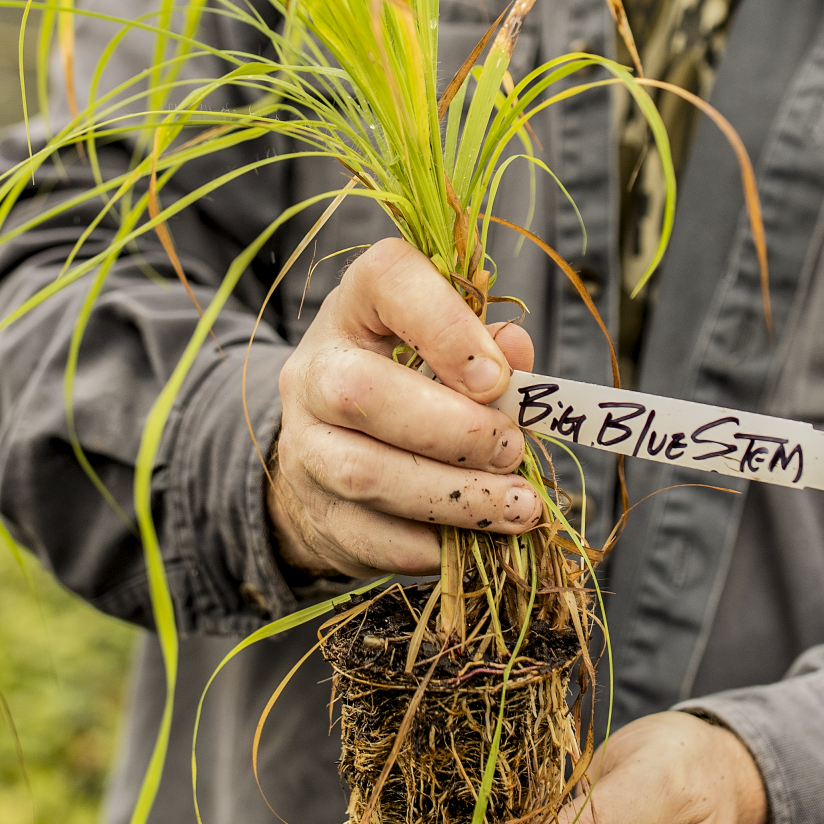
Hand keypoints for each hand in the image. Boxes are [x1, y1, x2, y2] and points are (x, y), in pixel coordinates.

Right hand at [269, 236, 538, 579]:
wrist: (333, 453)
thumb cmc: (409, 382)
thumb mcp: (445, 348)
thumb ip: (488, 346)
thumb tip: (519, 349)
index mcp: (355, 306)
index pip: (386, 280)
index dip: (446, 325)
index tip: (498, 378)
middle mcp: (315, 369)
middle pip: (362, 391)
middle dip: (452, 429)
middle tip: (511, 450)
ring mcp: (305, 443)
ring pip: (364, 472)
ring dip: (454, 496)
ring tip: (516, 506)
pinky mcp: (315, 509)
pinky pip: (370, 536)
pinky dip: (431, 544)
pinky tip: (475, 539)